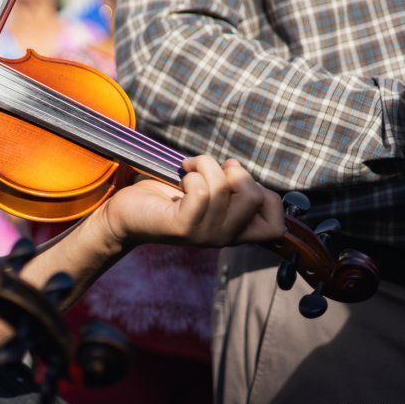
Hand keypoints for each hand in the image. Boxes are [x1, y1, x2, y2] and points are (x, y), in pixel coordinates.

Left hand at [96, 155, 283, 251]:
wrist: (127, 213)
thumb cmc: (168, 196)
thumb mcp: (209, 193)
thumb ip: (230, 188)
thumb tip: (237, 167)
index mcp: (235, 232)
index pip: (277, 227)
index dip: (267, 196)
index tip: (238, 182)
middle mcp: (225, 238)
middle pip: (253, 196)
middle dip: (233, 171)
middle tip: (210, 171)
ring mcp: (205, 235)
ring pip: (224, 186)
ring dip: (204, 165)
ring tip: (189, 170)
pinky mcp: (183, 226)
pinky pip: (200, 190)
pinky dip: (190, 173)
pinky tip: (179, 179)